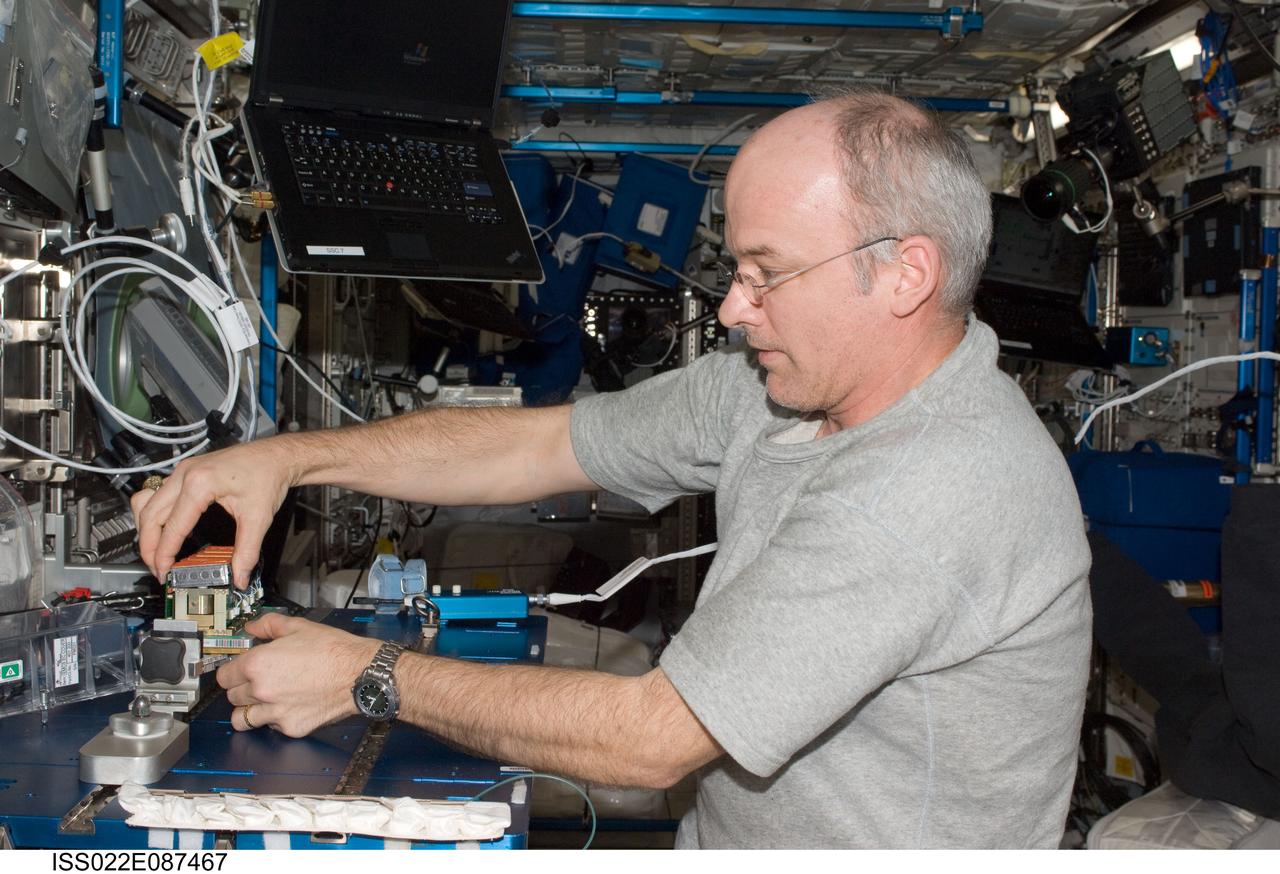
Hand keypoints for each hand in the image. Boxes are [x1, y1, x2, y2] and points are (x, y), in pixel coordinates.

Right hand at [131, 438, 296, 587]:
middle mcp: (185, 474)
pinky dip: (154, 514)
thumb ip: (247, 551)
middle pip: (150, 515)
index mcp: (199, 484)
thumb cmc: (268, 475)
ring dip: (147, 530)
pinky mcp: (186, 471)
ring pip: (147, 503)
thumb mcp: (259, 517)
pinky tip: (164, 529)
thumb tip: (239, 576)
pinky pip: (157, 494)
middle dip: (149, 546)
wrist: (276, 456)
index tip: (164, 572)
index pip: (172, 527)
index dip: (164, 554)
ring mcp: (183, 470)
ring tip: (156, 553)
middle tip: (157, 568)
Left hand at [216, 612, 380, 736]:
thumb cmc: (334, 650)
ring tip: (264, 700)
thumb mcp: (299, 626)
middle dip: (241, 688)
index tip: (237, 670)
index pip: (223, 675)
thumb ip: (268, 625)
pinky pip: (270, 726)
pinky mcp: (290, 727)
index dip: (231, 670)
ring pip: (242, 718)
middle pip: (231, 696)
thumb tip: (251, 628)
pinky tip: (288, 705)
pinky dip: (274, 719)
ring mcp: (275, 712)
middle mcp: (261, 691)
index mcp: (257, 664)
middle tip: (257, 681)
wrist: (360, 674)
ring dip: (249, 709)